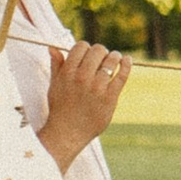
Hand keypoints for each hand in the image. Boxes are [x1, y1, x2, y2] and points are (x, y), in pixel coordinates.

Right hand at [40, 40, 130, 165]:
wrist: (67, 133)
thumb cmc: (60, 108)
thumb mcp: (54, 85)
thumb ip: (56, 65)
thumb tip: (53, 47)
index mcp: (67, 72)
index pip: (81, 46)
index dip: (86, 48)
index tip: (88, 55)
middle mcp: (82, 77)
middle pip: (98, 51)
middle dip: (100, 52)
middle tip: (101, 58)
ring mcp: (97, 87)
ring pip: (111, 60)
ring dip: (114, 56)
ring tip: (115, 58)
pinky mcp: (110, 97)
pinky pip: (122, 75)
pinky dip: (126, 64)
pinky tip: (127, 60)